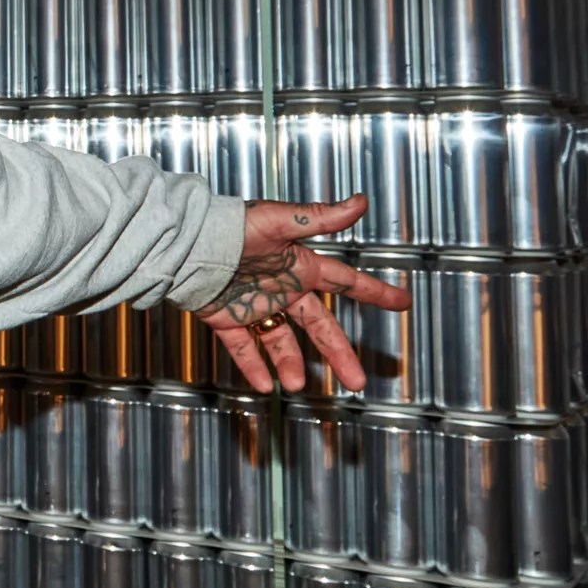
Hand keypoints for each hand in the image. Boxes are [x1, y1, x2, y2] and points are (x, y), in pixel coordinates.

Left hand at [195, 193, 408, 393]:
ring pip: (281, 342)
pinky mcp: (227, 318)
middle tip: (358, 381)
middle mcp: (282, 288)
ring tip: (296, 385)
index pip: (346, 281)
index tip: (402, 303)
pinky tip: (263, 386)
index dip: (375, 291)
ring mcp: (255, 305)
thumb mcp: (279, 222)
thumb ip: (319, 218)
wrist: (185, 241)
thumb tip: (361, 201)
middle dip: (340, 353)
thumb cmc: (231, 224)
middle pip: (320, 327)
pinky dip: (252, 366)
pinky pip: (243, 348)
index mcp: (299, 266)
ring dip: (290, 363)